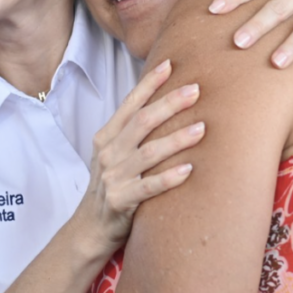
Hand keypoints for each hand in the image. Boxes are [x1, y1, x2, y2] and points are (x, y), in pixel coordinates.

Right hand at [75, 60, 202, 254]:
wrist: (90, 228)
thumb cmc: (111, 187)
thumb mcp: (114, 155)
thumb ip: (132, 133)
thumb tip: (164, 105)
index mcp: (106, 137)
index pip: (130, 104)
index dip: (149, 84)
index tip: (170, 65)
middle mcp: (108, 153)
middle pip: (141, 122)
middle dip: (169, 104)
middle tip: (195, 90)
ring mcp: (113, 177)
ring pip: (148, 153)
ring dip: (176, 139)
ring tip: (202, 128)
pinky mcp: (121, 202)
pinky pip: (148, 188)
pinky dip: (169, 178)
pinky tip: (189, 170)